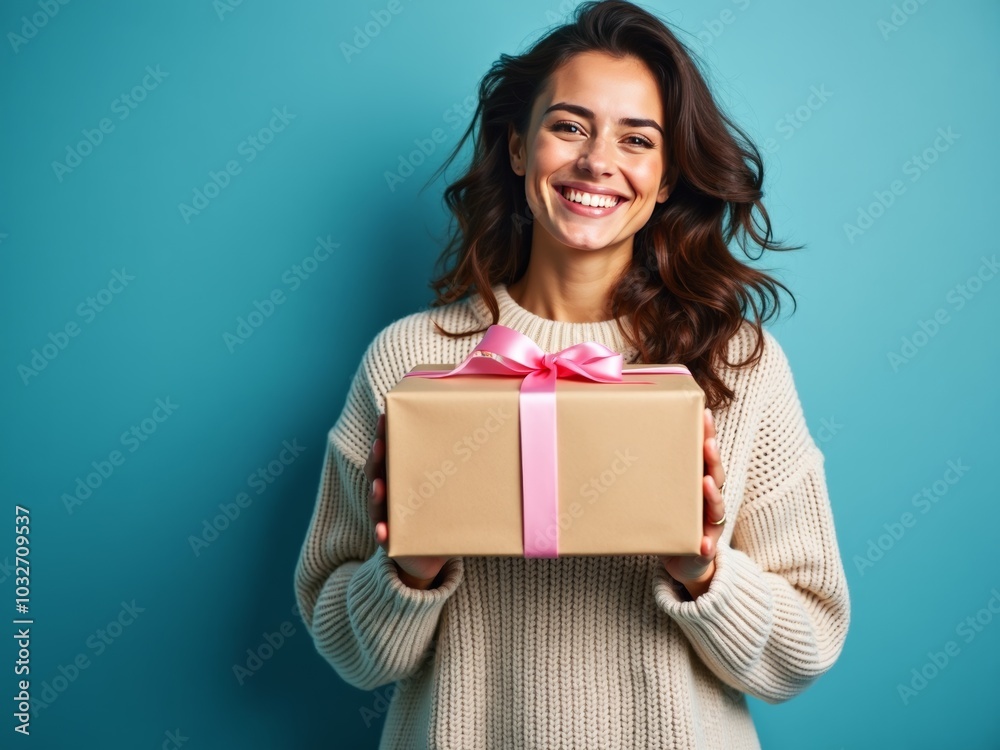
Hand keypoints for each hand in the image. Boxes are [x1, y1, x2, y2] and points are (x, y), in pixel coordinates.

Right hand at [365, 412, 449, 588]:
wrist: (430, 556)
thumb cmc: (443, 514)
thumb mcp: (450, 490)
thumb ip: (462, 471)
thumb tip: (499, 444)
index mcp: (402, 476)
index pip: (389, 451)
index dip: (384, 434)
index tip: (385, 417)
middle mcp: (389, 494)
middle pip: (377, 472)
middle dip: (377, 458)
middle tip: (380, 444)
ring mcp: (386, 516)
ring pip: (376, 502)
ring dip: (375, 494)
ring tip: (378, 486)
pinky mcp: (390, 541)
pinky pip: (383, 536)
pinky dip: (382, 533)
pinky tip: (382, 532)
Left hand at [659, 407, 726, 596]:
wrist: (681, 560)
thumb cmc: (666, 520)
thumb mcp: (656, 494)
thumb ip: (642, 474)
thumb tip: (608, 448)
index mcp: (696, 482)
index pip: (704, 454)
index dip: (707, 434)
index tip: (704, 413)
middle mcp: (708, 499)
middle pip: (716, 474)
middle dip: (712, 459)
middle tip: (708, 444)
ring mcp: (710, 523)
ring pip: (716, 506)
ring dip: (713, 495)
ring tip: (708, 484)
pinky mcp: (705, 547)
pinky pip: (708, 546)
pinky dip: (707, 545)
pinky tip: (704, 544)